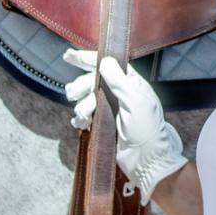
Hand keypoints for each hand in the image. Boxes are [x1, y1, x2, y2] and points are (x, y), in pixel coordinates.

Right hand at [62, 48, 187, 204]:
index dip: (88, 59)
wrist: (145, 159)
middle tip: (71, 93)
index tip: (69, 56)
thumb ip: (119, 80)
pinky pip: (84, 117)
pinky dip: (80, 119)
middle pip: (92, 81)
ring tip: (84, 115)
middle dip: (80, 86)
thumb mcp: (134, 100)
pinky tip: (82, 124)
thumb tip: (105, 60)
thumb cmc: (146, 127)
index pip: (108, 65)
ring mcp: (109, 109)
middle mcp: (118, 93)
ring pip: (85, 99)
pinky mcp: (102, 124)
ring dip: (82, 106)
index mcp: (130, 83)